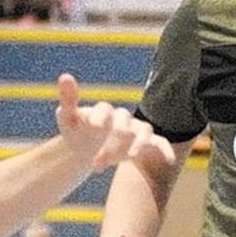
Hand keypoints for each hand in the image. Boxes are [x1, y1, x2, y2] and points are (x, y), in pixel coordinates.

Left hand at [55, 75, 174, 170]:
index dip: (100, 117)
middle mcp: (122, 117)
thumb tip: (65, 76)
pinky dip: (165, 149)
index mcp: (103, 110)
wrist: (84, 150)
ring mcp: (134, 130)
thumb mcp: (67, 119)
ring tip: (129, 158)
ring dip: (137, 145)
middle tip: (97, 159)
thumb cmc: (76, 131)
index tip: (92, 128)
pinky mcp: (143, 144)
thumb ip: (68, 101)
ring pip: (143, 131)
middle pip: (123, 122)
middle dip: (113, 137)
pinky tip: (170, 160)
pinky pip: (158, 143)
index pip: (105, 109)